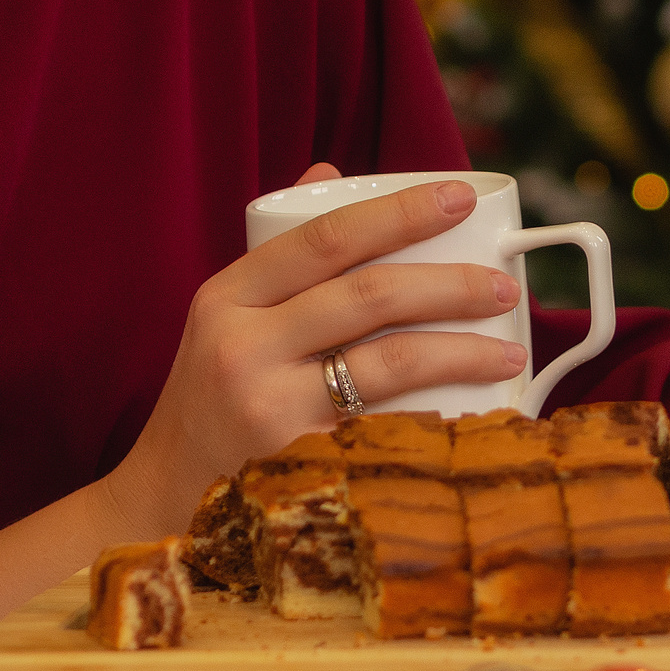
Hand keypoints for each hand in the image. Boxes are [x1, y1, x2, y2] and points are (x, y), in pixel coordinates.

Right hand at [97, 166, 524, 540]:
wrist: (159, 500)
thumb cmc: (212, 397)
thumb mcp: (225, 317)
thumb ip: (281, 253)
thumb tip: (330, 169)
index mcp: (228, 296)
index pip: (324, 238)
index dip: (399, 212)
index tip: (461, 198)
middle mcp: (242, 347)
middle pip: (368, 297)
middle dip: (451, 285)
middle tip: (505, 285)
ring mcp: (268, 410)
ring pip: (388, 363)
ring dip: (463, 351)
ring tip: (510, 349)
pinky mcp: (296, 467)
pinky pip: (386, 430)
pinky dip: (439, 417)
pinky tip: (478, 413)